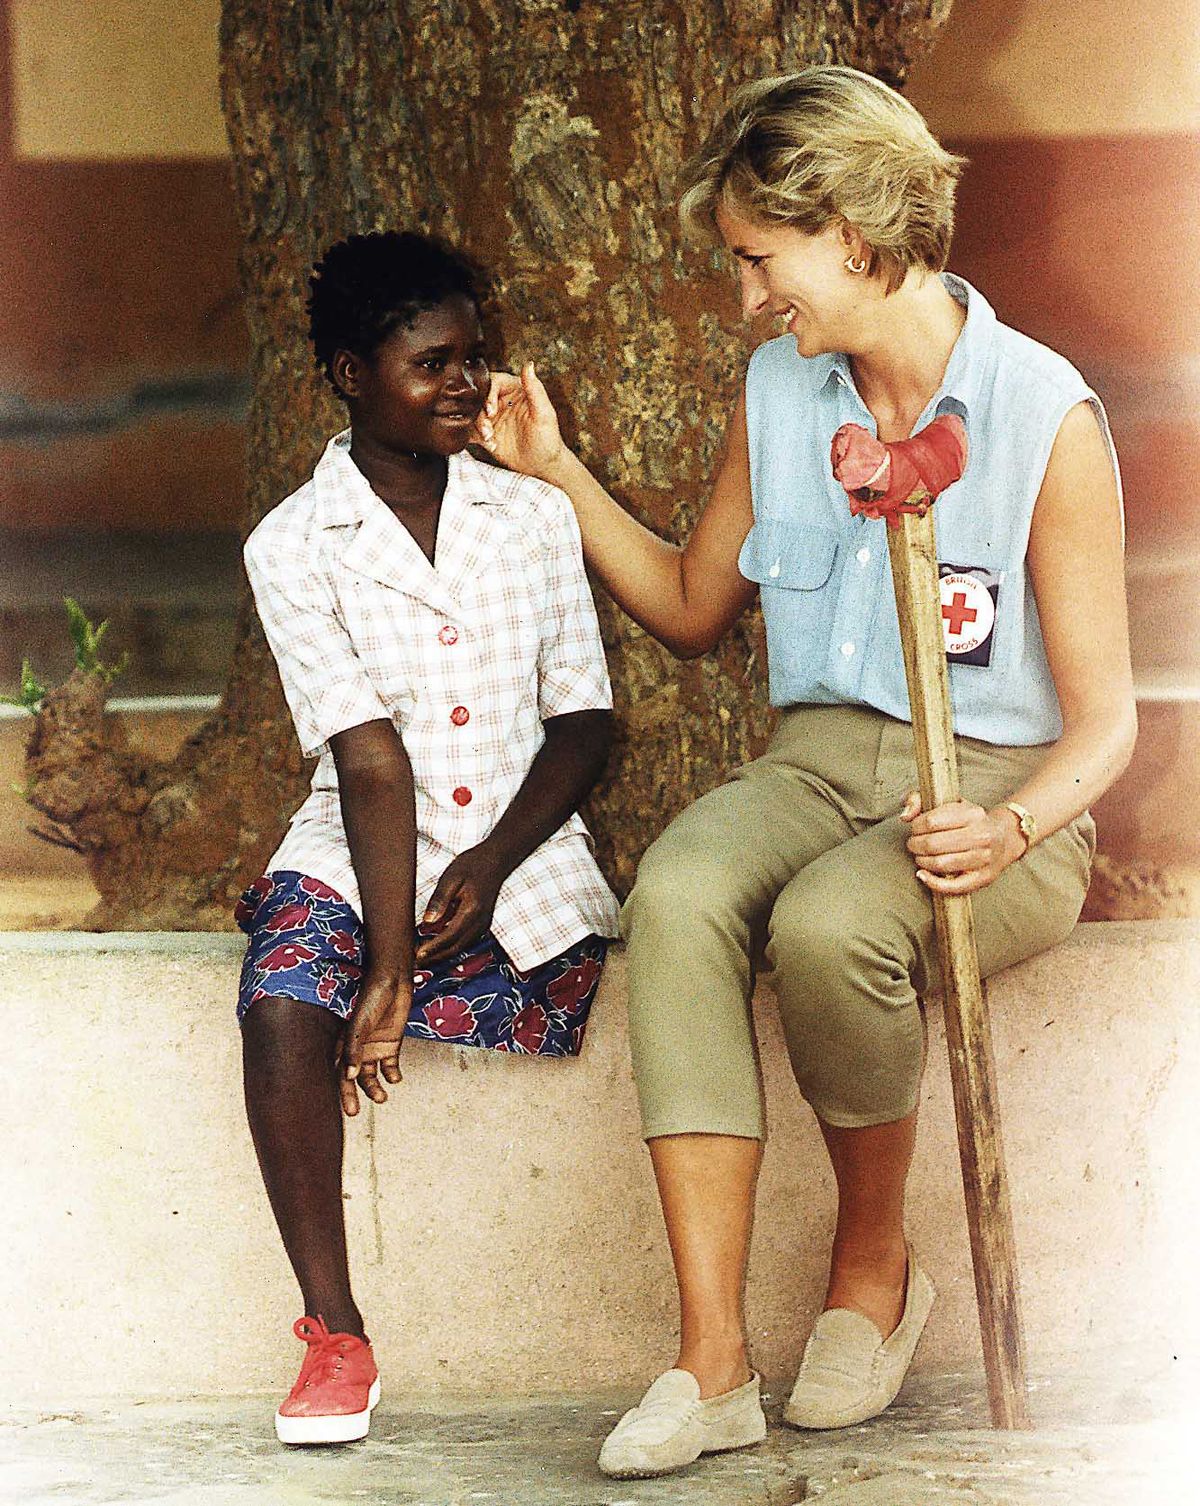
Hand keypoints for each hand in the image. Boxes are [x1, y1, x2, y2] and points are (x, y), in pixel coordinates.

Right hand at [336, 972, 410, 1116]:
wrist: (394, 980)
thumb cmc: (371, 996)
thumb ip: (353, 1049)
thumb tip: (347, 1076)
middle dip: (353, 1095)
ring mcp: (373, 1047)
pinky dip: (392, 1075)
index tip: (345, 1108)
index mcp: (343, 1043)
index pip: (338, 1072)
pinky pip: (390, 1066)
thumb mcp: (360, 1024)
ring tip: (382, 1098)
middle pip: (353, 1078)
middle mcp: (357, 1049)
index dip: (340, 1090)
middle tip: (354, 1112)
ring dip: (375, 1088)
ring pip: (371, 1075)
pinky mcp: (391, 1044)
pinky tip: (395, 1079)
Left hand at [414, 846, 504, 963]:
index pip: (450, 937)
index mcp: (472, 910)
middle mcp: (480, 921)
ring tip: (423, 957)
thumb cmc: (472, 865)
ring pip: (462, 948)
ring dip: (443, 955)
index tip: (417, 955)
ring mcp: (483, 924)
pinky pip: (466, 941)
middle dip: (436, 957)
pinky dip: (451, 947)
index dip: (433, 948)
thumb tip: (426, 922)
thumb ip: (439, 900)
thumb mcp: (450, 877)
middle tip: (415, 962)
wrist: (496, 860)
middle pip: (456, 948)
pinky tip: (438, 947)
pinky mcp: (482, 923)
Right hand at [474, 362, 566, 480]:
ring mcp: (493, 417)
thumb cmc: (548, 439)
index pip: (494, 382)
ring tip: (490, 439)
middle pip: (479, 397)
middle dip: (480, 413)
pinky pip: (471, 430)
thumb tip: (529, 364)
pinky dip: (475, 437)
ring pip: (473, 413)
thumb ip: (536, 389)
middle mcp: (502, 400)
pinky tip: (490, 446)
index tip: (491, 411)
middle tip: (488, 430)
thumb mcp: (544, 414)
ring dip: (477, 426)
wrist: (543, 467)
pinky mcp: (487, 433)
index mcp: (516, 389)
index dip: (488, 395)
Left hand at [900, 790, 1025, 894]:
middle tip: (913, 844)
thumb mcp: (949, 802)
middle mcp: (981, 835)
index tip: (914, 828)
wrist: (1004, 837)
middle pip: (933, 844)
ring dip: (922, 861)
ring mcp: (984, 858)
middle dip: (915, 845)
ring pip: (941, 864)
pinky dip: (932, 882)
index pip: (931, 821)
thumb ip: (920, 800)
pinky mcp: (983, 878)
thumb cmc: (969, 821)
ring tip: (920, 856)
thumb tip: (905, 816)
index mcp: (972, 814)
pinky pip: (953, 886)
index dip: (915, 826)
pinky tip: (923, 875)